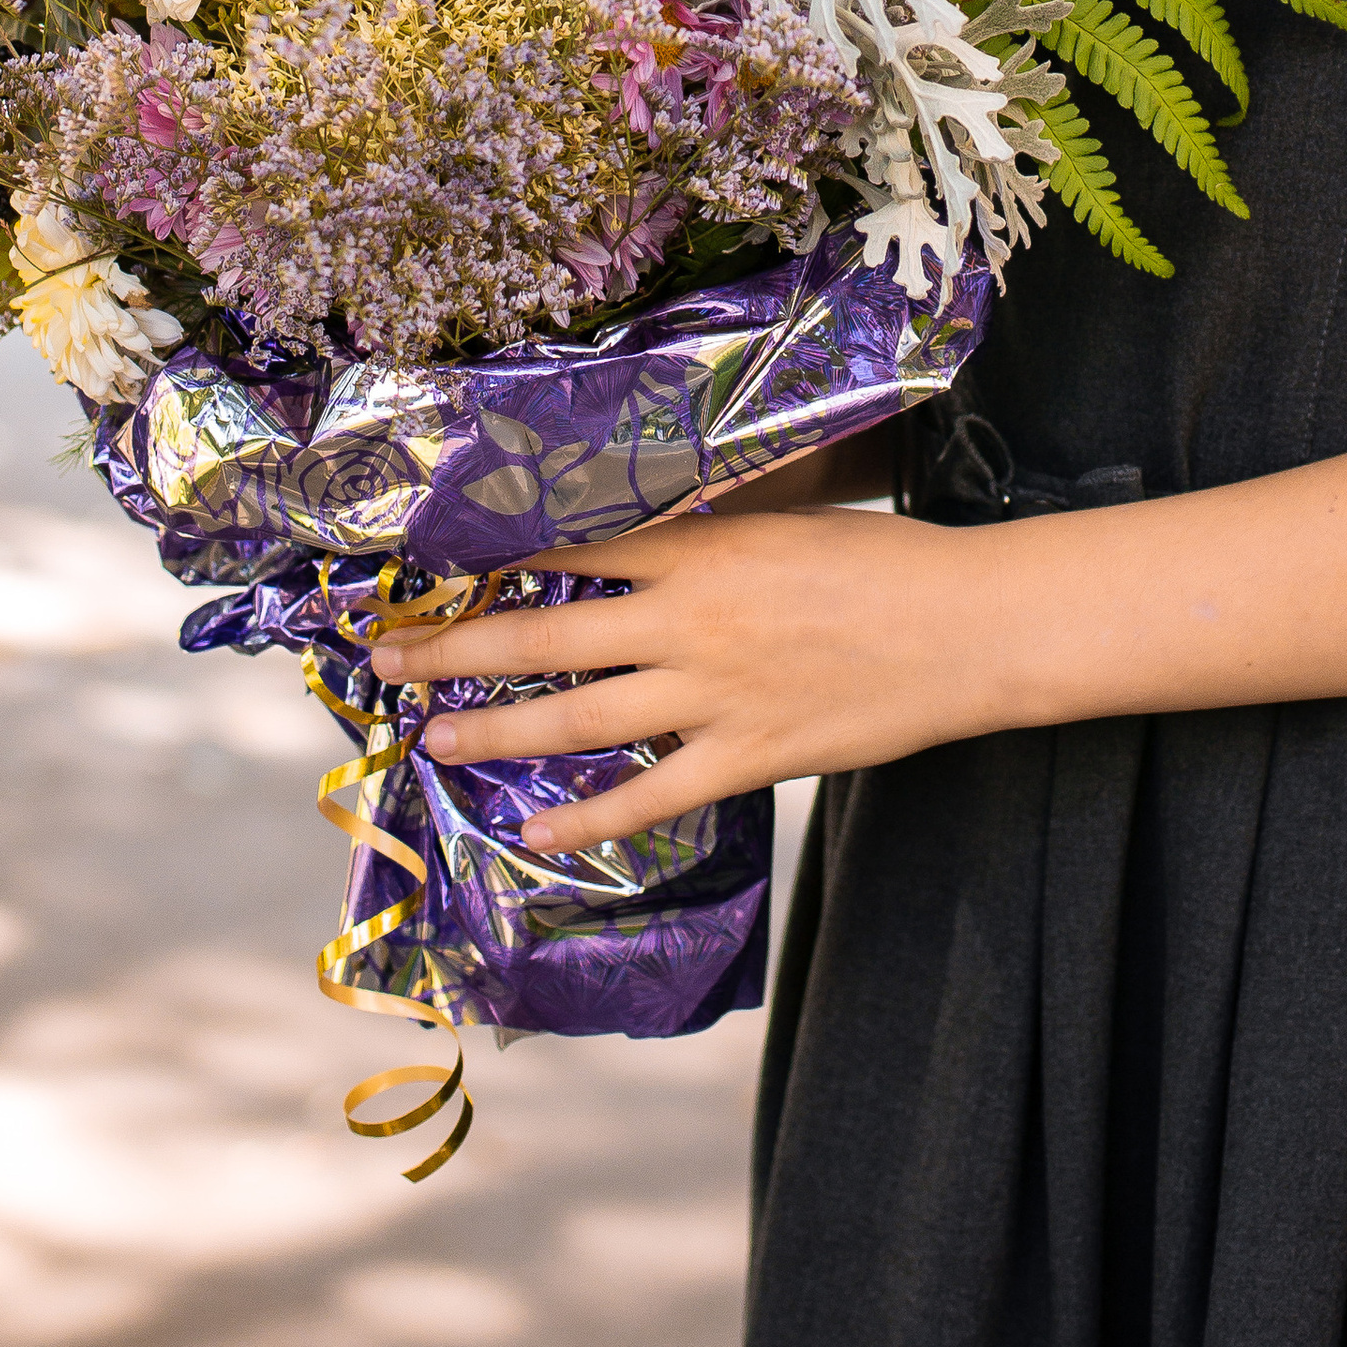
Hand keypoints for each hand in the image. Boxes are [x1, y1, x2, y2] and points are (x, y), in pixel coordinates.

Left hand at [368, 504, 996, 857]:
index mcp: (699, 548)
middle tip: (384, 654)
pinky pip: (650, 796)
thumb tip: (639, 539)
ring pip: (577, 717)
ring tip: (432, 735)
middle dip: (454, 644)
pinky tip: (536, 825)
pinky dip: (588, 814)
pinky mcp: (749, 757)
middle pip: (544, 634)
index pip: (569, 548)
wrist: (963, 625)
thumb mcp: (784, 521)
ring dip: (495, 727)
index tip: (430, 566)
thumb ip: (707, 538)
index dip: (491, 559)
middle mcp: (688, 620)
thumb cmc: (884, 560)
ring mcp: (714, 695)